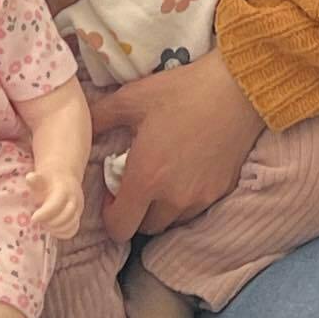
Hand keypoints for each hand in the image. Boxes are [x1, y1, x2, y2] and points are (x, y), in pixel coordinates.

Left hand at [30, 158, 86, 240]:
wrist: (64, 178)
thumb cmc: (48, 181)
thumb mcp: (40, 178)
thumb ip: (34, 179)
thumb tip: (30, 177)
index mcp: (64, 189)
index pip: (57, 203)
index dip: (45, 213)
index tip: (33, 218)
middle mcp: (74, 199)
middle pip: (67, 215)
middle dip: (52, 222)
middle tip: (40, 222)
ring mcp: (78, 209)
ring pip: (72, 224)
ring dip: (57, 229)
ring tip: (45, 225)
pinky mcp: (77, 217)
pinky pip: (73, 230)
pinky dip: (63, 234)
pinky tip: (52, 230)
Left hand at [88, 60, 264, 239]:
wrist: (238, 89)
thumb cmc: (182, 91)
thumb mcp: (132, 99)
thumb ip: (100, 118)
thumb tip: (80, 129)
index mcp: (147, 179)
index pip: (120, 227)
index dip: (109, 214)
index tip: (112, 191)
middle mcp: (173, 197)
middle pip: (145, 228)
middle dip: (134, 211)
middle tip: (135, 181)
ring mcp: (200, 198)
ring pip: (171, 221)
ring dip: (160, 208)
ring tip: (161, 176)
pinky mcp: (221, 191)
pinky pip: (194, 209)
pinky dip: (183, 200)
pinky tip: (184, 172)